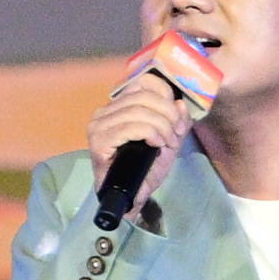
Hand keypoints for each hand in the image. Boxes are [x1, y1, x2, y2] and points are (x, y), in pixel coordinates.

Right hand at [83, 35, 215, 195]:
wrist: (132, 197)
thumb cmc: (146, 168)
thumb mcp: (169, 139)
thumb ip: (177, 120)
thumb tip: (180, 104)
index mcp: (119, 106)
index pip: (144, 82)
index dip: (166, 96)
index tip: (178, 118)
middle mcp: (104, 111)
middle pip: (144, 96)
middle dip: (168, 115)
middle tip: (177, 134)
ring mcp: (99, 126)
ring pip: (139, 111)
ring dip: (162, 126)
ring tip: (168, 142)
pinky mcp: (99, 141)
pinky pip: (131, 127)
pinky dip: (150, 133)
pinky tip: (156, 144)